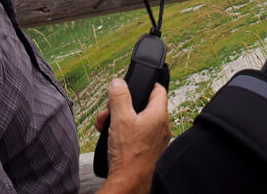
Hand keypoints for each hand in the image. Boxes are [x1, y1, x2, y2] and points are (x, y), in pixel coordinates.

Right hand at [98, 78, 170, 193]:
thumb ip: (119, 96)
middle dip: (121, 105)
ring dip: (118, 119)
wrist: (130, 183)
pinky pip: (136, 134)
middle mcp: (161, 127)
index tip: (130, 85)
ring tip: (105, 125)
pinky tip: (110, 136)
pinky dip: (122, 132)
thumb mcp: (120, 118)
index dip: (143, 83)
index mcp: (159, 115)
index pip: (158, 89)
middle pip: (142, 105)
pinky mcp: (148, 150)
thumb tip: (118, 82)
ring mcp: (155, 139)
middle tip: (109, 110)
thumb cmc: (129, 154)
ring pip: (136, 120)